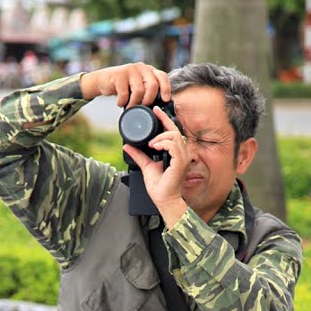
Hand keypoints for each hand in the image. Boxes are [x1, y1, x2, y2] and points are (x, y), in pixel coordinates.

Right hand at [80, 62, 170, 107]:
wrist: (104, 80)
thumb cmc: (124, 87)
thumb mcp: (138, 87)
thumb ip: (148, 91)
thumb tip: (160, 108)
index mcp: (149, 70)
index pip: (162, 77)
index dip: (166, 89)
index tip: (165, 100)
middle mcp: (142, 67)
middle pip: (152, 86)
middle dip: (148, 100)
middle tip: (142, 107)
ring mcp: (131, 69)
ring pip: (139, 91)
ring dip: (134, 104)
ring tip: (129, 107)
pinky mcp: (119, 74)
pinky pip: (124, 93)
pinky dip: (122, 102)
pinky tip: (120, 103)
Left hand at [123, 106, 189, 224]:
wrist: (163, 199)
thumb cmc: (160, 187)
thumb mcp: (146, 166)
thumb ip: (138, 155)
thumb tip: (127, 146)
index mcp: (176, 153)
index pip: (173, 131)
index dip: (165, 119)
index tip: (156, 110)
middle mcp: (182, 154)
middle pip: (175, 130)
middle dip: (163, 121)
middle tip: (153, 116)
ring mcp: (183, 158)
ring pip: (174, 136)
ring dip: (160, 137)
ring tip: (151, 144)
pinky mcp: (180, 163)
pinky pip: (174, 145)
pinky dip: (163, 143)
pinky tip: (154, 147)